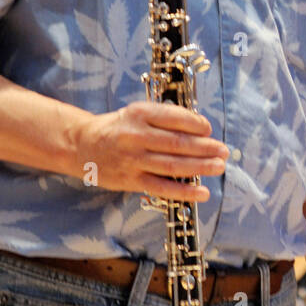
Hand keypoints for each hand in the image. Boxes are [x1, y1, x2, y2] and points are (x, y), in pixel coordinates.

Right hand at [72, 101, 227, 198]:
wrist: (81, 146)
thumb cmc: (116, 128)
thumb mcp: (137, 113)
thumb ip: (163, 119)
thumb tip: (199, 129)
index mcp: (139, 113)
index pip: (175, 118)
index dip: (197, 125)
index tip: (209, 130)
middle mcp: (137, 136)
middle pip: (178, 143)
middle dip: (206, 148)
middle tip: (224, 150)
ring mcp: (134, 160)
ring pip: (173, 165)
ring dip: (201, 167)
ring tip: (219, 167)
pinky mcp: (131, 180)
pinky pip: (162, 187)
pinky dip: (184, 191)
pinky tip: (202, 192)